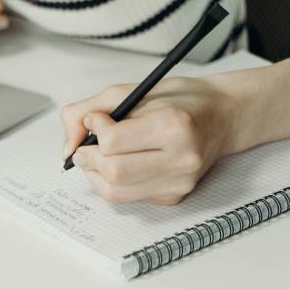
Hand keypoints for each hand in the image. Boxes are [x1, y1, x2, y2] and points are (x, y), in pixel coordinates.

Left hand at [60, 77, 242, 204]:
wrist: (221, 116)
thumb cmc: (179, 101)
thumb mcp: (132, 90)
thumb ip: (88, 109)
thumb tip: (68, 144)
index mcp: (173, 127)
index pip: (113, 142)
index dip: (94, 130)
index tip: (95, 120)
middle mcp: (181, 159)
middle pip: (112, 172)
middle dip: (88, 157)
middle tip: (86, 144)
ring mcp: (179, 183)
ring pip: (115, 192)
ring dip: (94, 173)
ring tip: (97, 155)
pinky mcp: (174, 197)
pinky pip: (127, 197)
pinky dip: (112, 182)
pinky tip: (120, 164)